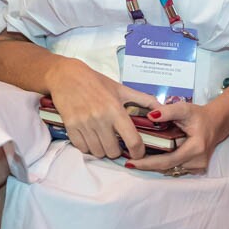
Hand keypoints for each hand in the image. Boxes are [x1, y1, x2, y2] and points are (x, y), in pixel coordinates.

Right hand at [46, 59, 160, 160]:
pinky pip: (83, 149)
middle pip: (113, 152)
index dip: (138, 152)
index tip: (138, 153)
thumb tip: (162, 109)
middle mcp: (101, 119)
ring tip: (103, 139)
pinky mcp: (70, 127)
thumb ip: (143, 100)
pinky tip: (91, 138)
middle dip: (117, 150)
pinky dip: (88, 147)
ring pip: (98, 152)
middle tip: (116, 142)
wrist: (66, 76)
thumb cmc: (96, 81)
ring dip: (102, 150)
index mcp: (116, 109)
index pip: (132, 141)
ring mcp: (84, 124)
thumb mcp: (121, 88)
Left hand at [122, 100, 221, 174]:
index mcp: (195, 148)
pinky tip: (151, 157)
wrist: (216, 123)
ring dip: (154, 164)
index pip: (167, 160)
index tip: (130, 163)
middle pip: (166, 167)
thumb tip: (150, 115)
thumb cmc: (199, 115)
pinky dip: (163, 163)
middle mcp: (197, 162)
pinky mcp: (196, 169)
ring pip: (170, 169)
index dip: (147, 163)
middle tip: (127, 162)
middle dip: (146, 165)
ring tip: (135, 158)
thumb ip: (168, 111)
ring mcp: (197, 167)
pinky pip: (175, 168)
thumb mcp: (184, 108)